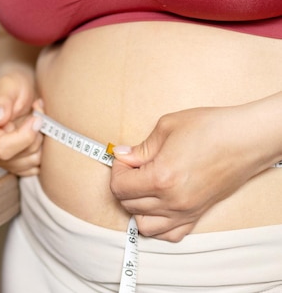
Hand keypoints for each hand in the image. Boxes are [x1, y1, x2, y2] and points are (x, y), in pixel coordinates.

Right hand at [0, 70, 42, 175]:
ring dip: (39, 143)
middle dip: (34, 138)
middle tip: (38, 117)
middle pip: (15, 158)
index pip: (1, 146)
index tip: (36, 118)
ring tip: (37, 122)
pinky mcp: (14, 163)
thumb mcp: (8, 84)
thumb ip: (3, 100)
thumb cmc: (13, 86)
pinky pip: (33, 168)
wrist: (20, 92)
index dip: (24, 136)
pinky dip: (41, 152)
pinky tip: (37, 135)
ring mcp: (0, 157)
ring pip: (27, 163)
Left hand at [110, 105, 270, 241]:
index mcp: (160, 177)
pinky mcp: (198, 215)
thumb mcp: (166, 127)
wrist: (246, 139)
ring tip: (143, 186)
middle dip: (124, 184)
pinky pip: (169, 234)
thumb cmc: (211, 128)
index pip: (119, 186)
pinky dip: (158, 225)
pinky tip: (158, 205)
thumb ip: (140, 147)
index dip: (117, 169)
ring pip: (145, 225)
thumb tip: (123, 156)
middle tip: (134, 166)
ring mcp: (186, 211)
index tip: (124, 158)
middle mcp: (172, 200)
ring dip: (136, 207)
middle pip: (128, 204)